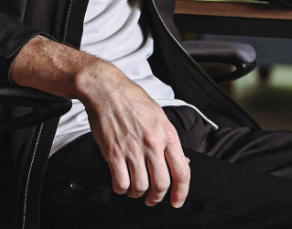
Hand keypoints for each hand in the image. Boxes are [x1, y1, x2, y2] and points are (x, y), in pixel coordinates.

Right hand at [79, 60, 191, 207]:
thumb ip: (170, 141)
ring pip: (140, 187)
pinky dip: (122, 188)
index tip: (177, 201)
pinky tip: (121, 183)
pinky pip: (121, 183)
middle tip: (151, 198)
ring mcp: (133, 148)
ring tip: (134, 189)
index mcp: (167, 134)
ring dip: (137, 193)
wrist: (107, 90)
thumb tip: (183, 162)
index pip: (182, 171)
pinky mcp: (114, 152)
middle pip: (161, 184)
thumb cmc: (133, 100)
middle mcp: (153, 143)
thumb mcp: (159, 116)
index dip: (181, 192)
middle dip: (157, 197)